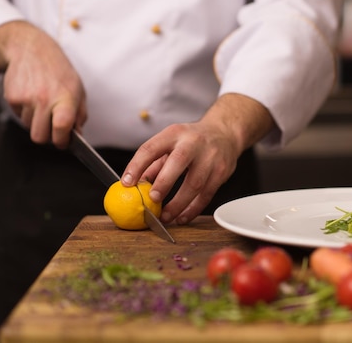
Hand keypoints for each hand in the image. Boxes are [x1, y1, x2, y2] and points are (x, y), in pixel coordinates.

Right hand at [0, 21, 86, 146]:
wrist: (33, 50)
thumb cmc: (59, 72)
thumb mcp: (78, 90)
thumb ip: (80, 115)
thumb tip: (77, 135)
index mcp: (65, 98)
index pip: (62, 128)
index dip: (62, 141)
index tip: (64, 142)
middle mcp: (45, 99)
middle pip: (40, 137)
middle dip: (47, 137)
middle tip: (53, 129)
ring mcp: (26, 98)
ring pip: (28, 127)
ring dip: (36, 121)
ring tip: (43, 105)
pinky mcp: (12, 97)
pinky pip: (19, 116)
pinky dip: (25, 112)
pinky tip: (32, 98)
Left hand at [121, 93, 274, 224]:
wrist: (224, 133)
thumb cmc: (192, 140)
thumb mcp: (171, 143)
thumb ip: (153, 163)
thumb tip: (135, 185)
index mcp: (174, 133)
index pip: (151, 148)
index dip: (137, 166)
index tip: (127, 183)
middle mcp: (193, 143)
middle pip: (177, 162)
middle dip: (163, 183)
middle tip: (152, 200)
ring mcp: (210, 157)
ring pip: (195, 183)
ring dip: (178, 204)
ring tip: (165, 217)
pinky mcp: (221, 172)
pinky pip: (206, 195)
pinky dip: (193, 209)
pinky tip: (182, 217)